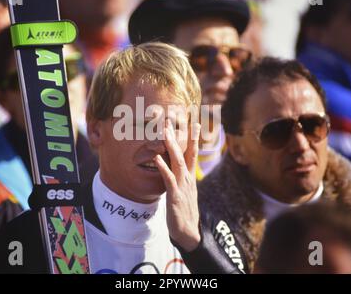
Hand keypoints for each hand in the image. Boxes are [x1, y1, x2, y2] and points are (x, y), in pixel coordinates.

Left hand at [154, 119, 200, 251]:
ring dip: (171, 145)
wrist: (188, 231)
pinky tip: (156, 157)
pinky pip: (168, 179)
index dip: (193, 138)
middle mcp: (188, 178)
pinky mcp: (175, 195)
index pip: (192, 153)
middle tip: (174, 118)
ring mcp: (182, 186)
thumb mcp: (184, 191)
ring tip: (165, 131)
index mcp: (190, 177)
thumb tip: (174, 168)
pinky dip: (163, 167)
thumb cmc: (184, 211)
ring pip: (178, 161)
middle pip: (186, 152)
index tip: (194, 123)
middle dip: (181, 135)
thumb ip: (179, 178)